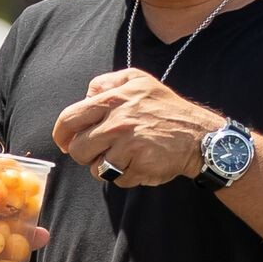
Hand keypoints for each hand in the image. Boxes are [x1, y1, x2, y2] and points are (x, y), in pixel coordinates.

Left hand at [52, 68, 225, 187]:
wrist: (200, 136)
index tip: (65, 142)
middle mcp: (119, 120)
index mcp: (114, 98)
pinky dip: (125, 177)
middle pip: (78, 149)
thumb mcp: (138, 81)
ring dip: (105, 167)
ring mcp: (129, 144)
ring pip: (95, 168)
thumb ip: (106, 83)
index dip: (61, 135)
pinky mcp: (139, 165)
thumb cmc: (166, 109)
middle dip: (84, 155)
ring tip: (123, 157)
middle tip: (99, 152)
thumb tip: (85, 96)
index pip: (69, 118)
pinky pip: (116, 180)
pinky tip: (139, 164)